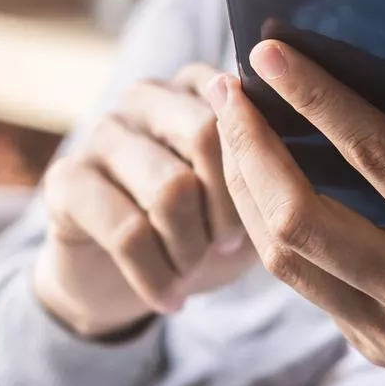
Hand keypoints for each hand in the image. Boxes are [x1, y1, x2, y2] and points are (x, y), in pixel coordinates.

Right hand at [34, 63, 254, 338]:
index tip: (262, 218)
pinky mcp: (67, 180)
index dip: (260, 171)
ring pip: (170, 189)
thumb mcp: (251, 206)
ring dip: (192, 250)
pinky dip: (158, 278)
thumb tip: (317, 163)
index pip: (245, 106)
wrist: (119, 281)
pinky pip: (127, 232)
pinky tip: (171, 300)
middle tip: (226, 248)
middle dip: (226, 209)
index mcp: (199, 86)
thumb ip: (279, 173)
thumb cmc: (200, 234)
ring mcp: (102, 132)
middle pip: (205, 135)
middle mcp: (147, 96)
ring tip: (193, 272)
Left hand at [205, 41, 384, 385]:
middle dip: (248, 147)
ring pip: (285, 259)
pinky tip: (261, 182)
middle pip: (298, 219)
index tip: (269, 52)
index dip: (315, 99)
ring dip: (244, 188)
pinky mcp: (378, 348)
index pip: (375, 157)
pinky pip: (306, 285)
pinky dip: (271, 230)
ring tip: (230, 128)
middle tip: (226, 89)